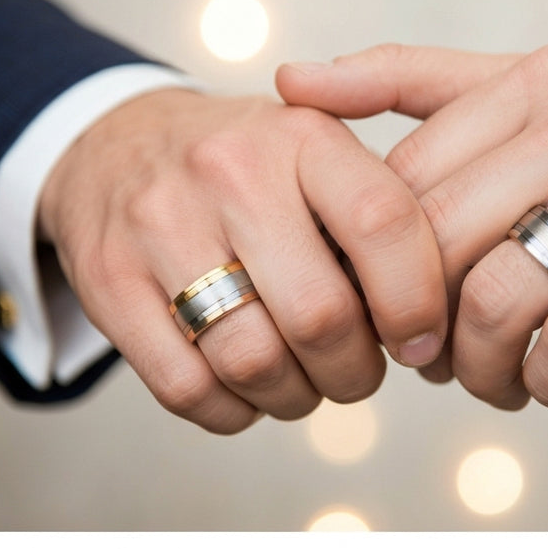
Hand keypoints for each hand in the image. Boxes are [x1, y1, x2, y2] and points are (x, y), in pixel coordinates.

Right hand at [37, 87, 446, 433]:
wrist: (113, 143)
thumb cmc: (241, 165)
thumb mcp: (313, 148)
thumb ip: (380, 208)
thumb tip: (438, 310)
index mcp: (300, 136)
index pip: (382, 222)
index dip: (416, 300)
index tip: (419, 339)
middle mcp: (228, 172)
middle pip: (320, 314)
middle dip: (355, 370)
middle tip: (357, 370)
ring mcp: (159, 226)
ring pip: (254, 361)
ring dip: (297, 397)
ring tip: (304, 382)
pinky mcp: (109, 283)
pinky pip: (187, 389)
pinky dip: (234, 412)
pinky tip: (247, 389)